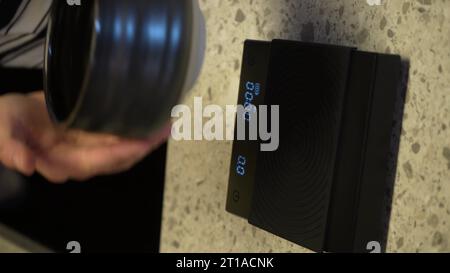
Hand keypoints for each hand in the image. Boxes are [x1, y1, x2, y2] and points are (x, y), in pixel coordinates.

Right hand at [0, 92, 170, 182]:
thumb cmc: (6, 122)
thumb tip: (26, 165)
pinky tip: (151, 121)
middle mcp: (80, 159)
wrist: (9, 116)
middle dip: (144, 146)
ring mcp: (89, 149)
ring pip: (123, 150)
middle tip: (167, 127)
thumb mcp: (2, 131)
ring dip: (146, 140)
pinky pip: (119, 138)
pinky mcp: (93, 137)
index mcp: (60, 161)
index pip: (96, 161)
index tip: (143, 143)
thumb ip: (10, 148)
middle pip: (118, 158)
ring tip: (167, 123)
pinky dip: (137, 131)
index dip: (121, 153)